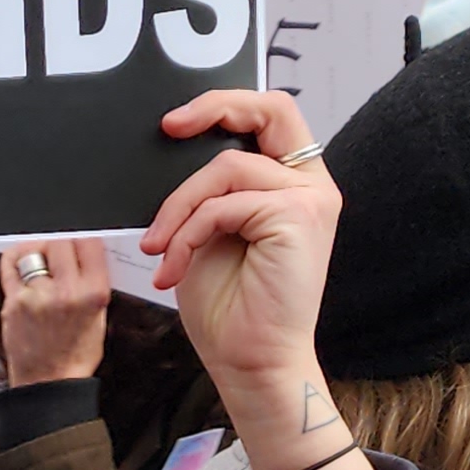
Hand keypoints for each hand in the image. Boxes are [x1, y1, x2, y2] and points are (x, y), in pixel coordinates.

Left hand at [0, 236, 112, 388]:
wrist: (49, 383)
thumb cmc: (75, 354)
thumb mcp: (99, 316)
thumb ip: (93, 280)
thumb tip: (84, 250)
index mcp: (93, 293)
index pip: (89, 243)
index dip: (84, 238)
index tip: (80, 242)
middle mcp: (65, 292)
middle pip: (61, 241)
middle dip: (61, 243)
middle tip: (60, 254)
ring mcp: (36, 297)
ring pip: (34, 250)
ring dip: (39, 251)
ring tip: (43, 263)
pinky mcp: (12, 303)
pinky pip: (11, 265)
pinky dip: (16, 259)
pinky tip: (22, 263)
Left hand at [143, 90, 375, 469]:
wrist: (250, 363)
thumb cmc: (230, 308)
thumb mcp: (208, 234)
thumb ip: (208, 191)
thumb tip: (174, 150)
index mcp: (293, 185)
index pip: (270, 118)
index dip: (224, 106)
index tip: (173, 124)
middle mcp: (311, 185)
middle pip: (273, 109)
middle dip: (216, 107)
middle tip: (168, 128)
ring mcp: (310, 199)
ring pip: (227, 168)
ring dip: (178, 209)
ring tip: (158, 251)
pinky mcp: (298, 218)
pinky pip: (223, 205)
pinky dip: (187, 234)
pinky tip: (172, 269)